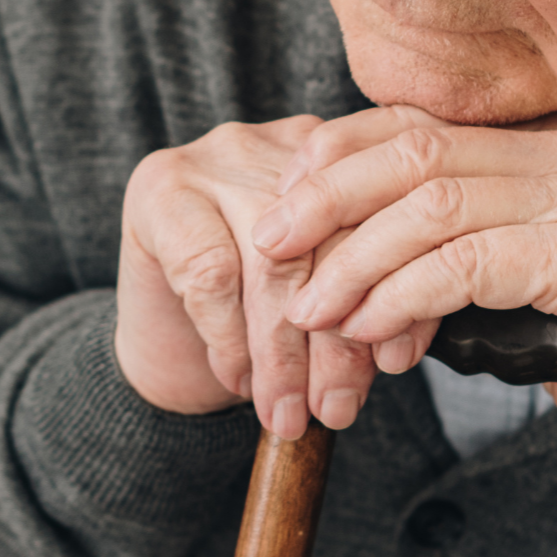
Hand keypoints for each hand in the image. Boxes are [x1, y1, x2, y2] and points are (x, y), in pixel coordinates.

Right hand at [114, 116, 378, 437]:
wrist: (171, 342)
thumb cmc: (263, 325)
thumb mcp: (331, 311)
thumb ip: (369, 305)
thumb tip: (397, 348)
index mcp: (352, 158)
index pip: (384, 224)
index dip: (392, 296)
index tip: (393, 365)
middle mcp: (288, 145)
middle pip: (329, 243)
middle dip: (336, 341)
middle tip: (335, 408)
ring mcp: (220, 158)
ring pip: (273, 264)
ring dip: (282, 355)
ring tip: (286, 411)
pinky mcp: (160, 188)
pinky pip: (210, 274)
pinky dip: (229, 341)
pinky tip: (236, 378)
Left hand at [254, 106, 556, 516]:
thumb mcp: (481, 279)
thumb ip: (426, 235)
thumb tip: (309, 218)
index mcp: (549, 138)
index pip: (418, 122)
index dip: (336, 159)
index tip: (277, 211)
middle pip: (418, 153)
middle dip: (328, 202)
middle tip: (270, 250)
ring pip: (435, 207)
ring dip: (355, 262)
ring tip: (311, 311)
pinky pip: (469, 264)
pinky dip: (402, 296)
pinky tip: (368, 330)